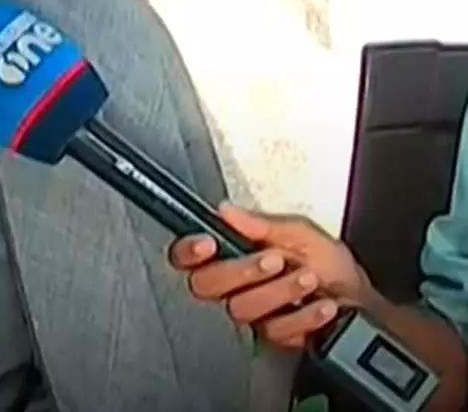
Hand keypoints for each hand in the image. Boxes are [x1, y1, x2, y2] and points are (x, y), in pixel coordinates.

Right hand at [168, 203, 378, 349]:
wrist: (361, 304)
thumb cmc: (331, 267)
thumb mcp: (301, 233)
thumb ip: (263, 224)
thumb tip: (226, 210)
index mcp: (232, 254)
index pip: (186, 256)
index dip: (188, 251)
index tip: (208, 244)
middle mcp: (234, 285)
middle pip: (205, 285)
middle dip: (242, 271)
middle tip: (275, 260)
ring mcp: (251, 313)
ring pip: (241, 308)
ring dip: (280, 291)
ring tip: (309, 279)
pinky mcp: (271, 337)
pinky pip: (275, 329)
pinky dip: (304, 315)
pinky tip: (322, 306)